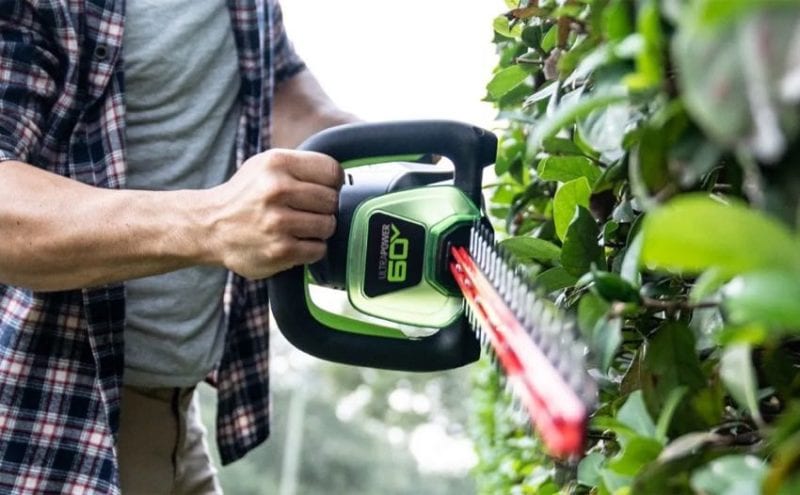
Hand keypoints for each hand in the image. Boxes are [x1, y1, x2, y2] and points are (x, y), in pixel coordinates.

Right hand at [205, 149, 342, 278]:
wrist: (210, 226)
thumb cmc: (244, 196)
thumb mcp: (266, 165)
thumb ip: (300, 166)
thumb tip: (340, 178)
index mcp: (277, 163)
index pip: (332, 171)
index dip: (333, 183)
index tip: (324, 190)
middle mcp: (277, 190)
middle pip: (332, 200)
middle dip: (324, 208)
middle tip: (306, 211)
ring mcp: (278, 222)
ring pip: (328, 226)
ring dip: (318, 230)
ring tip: (299, 228)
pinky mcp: (280, 250)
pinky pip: (318, 249)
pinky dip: (311, 249)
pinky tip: (294, 242)